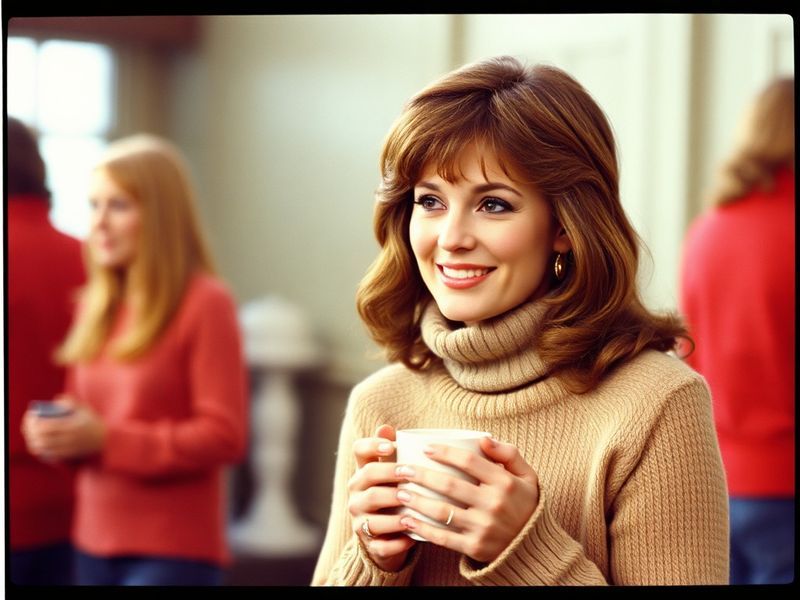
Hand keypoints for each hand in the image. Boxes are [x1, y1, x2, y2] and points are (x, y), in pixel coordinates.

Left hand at [21, 396, 105, 460]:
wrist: (105, 439)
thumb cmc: (93, 421)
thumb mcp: (85, 409)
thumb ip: (71, 402)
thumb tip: (56, 400)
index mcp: (72, 426)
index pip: (47, 426)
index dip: (36, 423)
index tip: (32, 418)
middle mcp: (69, 438)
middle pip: (43, 438)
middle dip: (32, 433)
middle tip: (30, 426)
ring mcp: (68, 448)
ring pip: (45, 448)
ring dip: (35, 442)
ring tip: (33, 435)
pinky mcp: (68, 454)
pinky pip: (50, 454)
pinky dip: (42, 450)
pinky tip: (39, 445)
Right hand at [347, 424, 416, 571]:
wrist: (389, 537)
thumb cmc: (395, 497)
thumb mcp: (393, 474)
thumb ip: (392, 453)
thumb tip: (387, 427)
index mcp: (363, 472)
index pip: (359, 451)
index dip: (372, 445)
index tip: (391, 445)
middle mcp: (356, 494)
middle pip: (367, 479)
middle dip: (389, 475)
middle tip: (410, 474)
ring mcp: (360, 520)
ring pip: (372, 514)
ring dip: (394, 513)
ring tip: (414, 510)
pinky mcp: (370, 545)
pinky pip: (381, 544)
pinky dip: (397, 541)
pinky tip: (412, 536)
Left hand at [395, 437, 538, 563]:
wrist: (533, 546)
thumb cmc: (524, 503)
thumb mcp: (526, 475)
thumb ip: (508, 453)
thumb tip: (483, 439)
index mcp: (505, 482)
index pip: (469, 461)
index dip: (445, 453)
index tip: (426, 448)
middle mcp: (494, 505)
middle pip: (449, 485)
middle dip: (421, 475)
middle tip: (401, 469)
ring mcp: (484, 528)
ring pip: (442, 512)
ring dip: (416, 500)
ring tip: (399, 491)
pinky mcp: (475, 547)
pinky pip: (443, 537)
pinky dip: (422, 529)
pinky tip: (406, 519)